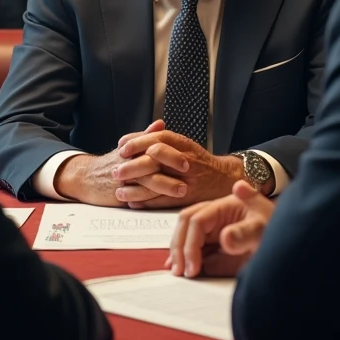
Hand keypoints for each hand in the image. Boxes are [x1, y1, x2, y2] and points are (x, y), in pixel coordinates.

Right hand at [53, 120, 186, 205]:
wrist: (86, 177)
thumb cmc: (111, 162)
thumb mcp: (127, 147)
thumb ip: (145, 136)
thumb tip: (160, 123)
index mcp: (133, 149)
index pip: (154, 146)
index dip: (171, 152)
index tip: (188, 156)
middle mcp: (129, 161)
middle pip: (152, 162)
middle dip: (171, 166)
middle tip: (189, 172)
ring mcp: (125, 179)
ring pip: (147, 181)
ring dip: (166, 186)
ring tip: (182, 190)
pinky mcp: (120, 195)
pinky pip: (138, 198)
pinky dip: (151, 201)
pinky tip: (164, 204)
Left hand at [114, 129, 244, 207]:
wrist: (224, 179)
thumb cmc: (200, 162)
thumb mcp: (185, 145)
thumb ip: (163, 139)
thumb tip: (139, 136)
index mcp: (184, 144)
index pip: (158, 138)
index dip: (137, 141)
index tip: (121, 147)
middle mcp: (185, 159)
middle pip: (155, 158)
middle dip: (132, 165)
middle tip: (115, 170)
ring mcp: (186, 179)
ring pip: (156, 182)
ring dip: (135, 188)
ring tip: (119, 191)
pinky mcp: (186, 198)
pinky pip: (162, 201)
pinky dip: (145, 202)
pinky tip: (132, 203)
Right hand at [166, 180, 275, 277]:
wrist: (285, 238)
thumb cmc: (274, 228)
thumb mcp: (263, 230)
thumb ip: (245, 234)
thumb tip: (225, 238)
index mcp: (224, 205)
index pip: (197, 220)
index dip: (191, 244)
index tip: (193, 267)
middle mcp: (215, 214)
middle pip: (185, 223)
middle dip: (179, 247)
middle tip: (180, 271)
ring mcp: (213, 227)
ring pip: (185, 232)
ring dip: (178, 251)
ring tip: (176, 271)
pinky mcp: (214, 240)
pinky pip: (194, 245)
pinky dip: (185, 256)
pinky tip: (182, 268)